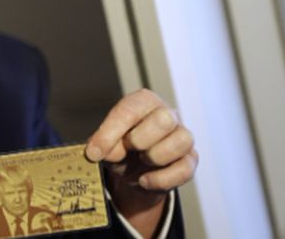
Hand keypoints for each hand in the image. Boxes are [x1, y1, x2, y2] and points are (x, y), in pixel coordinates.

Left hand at [85, 89, 197, 236]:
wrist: (135, 173)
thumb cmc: (121, 149)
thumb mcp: (106, 144)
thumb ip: (102, 144)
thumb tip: (100, 151)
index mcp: (143, 102)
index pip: (130, 109)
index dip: (110, 132)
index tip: (94, 153)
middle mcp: (167, 114)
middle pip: (164, 119)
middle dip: (140, 139)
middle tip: (128, 150)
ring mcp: (183, 136)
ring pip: (182, 140)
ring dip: (155, 157)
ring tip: (141, 162)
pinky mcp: (190, 159)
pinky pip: (185, 169)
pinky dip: (161, 179)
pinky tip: (145, 180)